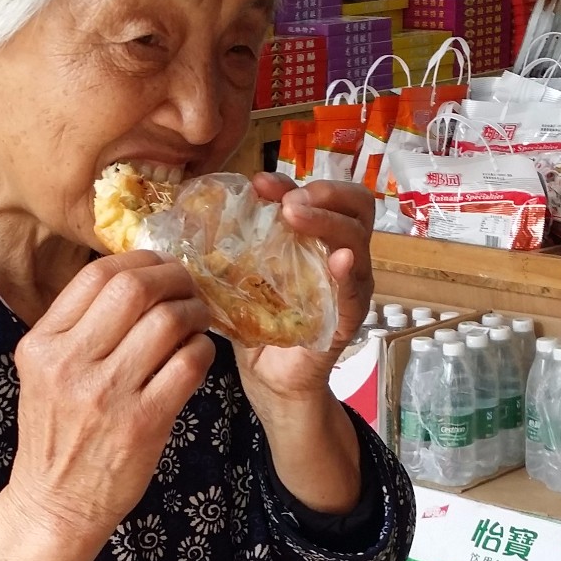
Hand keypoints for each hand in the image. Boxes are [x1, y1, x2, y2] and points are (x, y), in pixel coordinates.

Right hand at [0, 253, 214, 560]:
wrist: (56, 503)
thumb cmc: (57, 434)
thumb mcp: (44, 374)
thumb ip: (76, 329)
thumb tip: (133, 279)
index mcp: (43, 345)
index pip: (96, 276)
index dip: (138, 259)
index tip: (159, 267)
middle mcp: (70, 364)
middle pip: (134, 288)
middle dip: (172, 277)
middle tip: (188, 287)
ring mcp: (106, 394)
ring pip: (167, 321)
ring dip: (194, 312)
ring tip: (198, 320)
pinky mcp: (143, 422)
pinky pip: (188, 365)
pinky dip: (203, 351)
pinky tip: (198, 355)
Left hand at [235, 174, 373, 407]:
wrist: (270, 379)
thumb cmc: (259, 322)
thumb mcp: (245, 275)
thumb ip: (237, 245)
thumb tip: (203, 212)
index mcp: (317, 240)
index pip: (323, 195)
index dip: (295, 181)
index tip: (259, 183)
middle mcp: (342, 256)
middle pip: (356, 205)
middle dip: (321, 193)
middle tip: (286, 202)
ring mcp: (350, 285)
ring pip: (357, 238)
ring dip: (328, 221)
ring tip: (295, 216)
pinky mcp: (349, 316)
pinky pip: (355, 288)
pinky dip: (348, 270)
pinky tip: (338, 259)